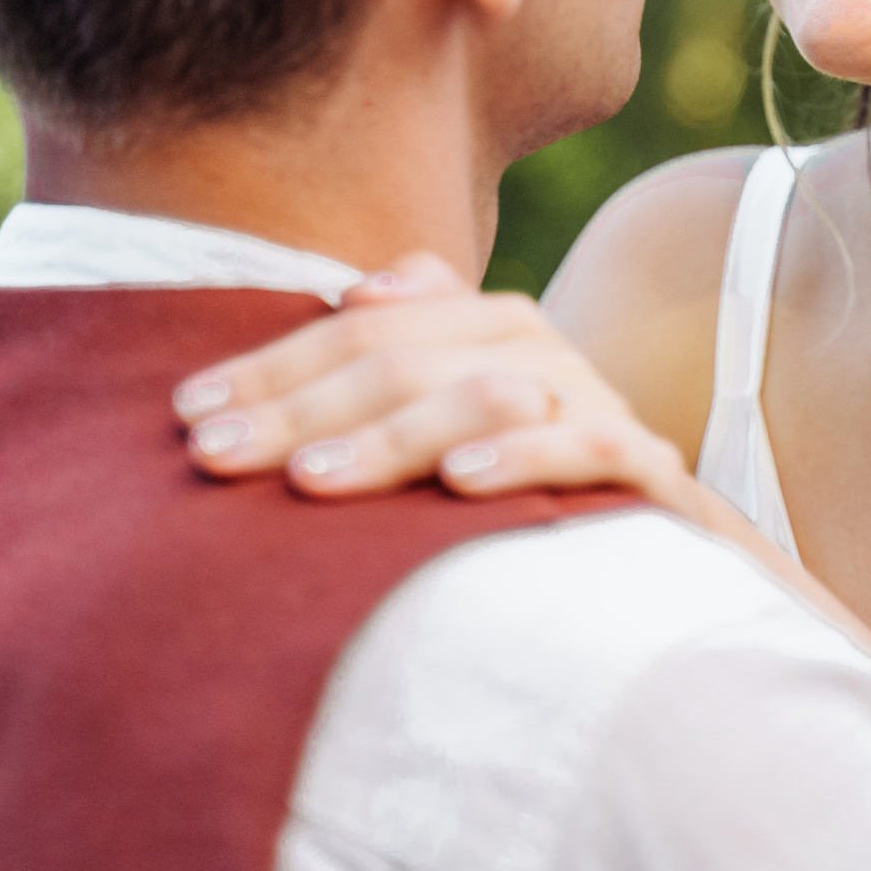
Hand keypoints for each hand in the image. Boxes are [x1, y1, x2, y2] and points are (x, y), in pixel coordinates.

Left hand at [172, 253, 696, 515]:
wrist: (683, 579)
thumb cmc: (544, 502)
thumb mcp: (464, 432)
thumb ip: (411, 361)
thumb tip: (346, 291)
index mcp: (491, 331)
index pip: (369, 323)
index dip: (275, 361)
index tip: (187, 409)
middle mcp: (544, 357)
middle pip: (413, 355)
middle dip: (300, 402)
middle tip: (214, 451)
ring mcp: (600, 411)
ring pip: (489, 390)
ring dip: (392, 433)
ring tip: (307, 481)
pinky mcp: (653, 475)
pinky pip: (593, 450)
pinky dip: (525, 457)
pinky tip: (460, 482)